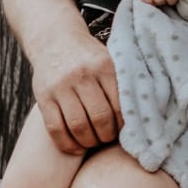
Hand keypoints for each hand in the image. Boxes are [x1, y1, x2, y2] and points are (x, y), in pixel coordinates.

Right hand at [30, 28, 121, 153]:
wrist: (55, 39)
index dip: (125, 123)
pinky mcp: (43, 97)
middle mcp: (82, 76)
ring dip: (89, 141)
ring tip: (95, 142)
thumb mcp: (110, 60)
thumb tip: (144, 112)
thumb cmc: (90, 57)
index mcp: (103, 66)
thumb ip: (123, 82)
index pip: (120, 103)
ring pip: (78, 126)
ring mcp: (60, 87)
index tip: (127, 130)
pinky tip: (77, 148)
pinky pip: (55, 128)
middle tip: (110, 138)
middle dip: (108, 135)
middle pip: (100, 117)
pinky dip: (67, 144)